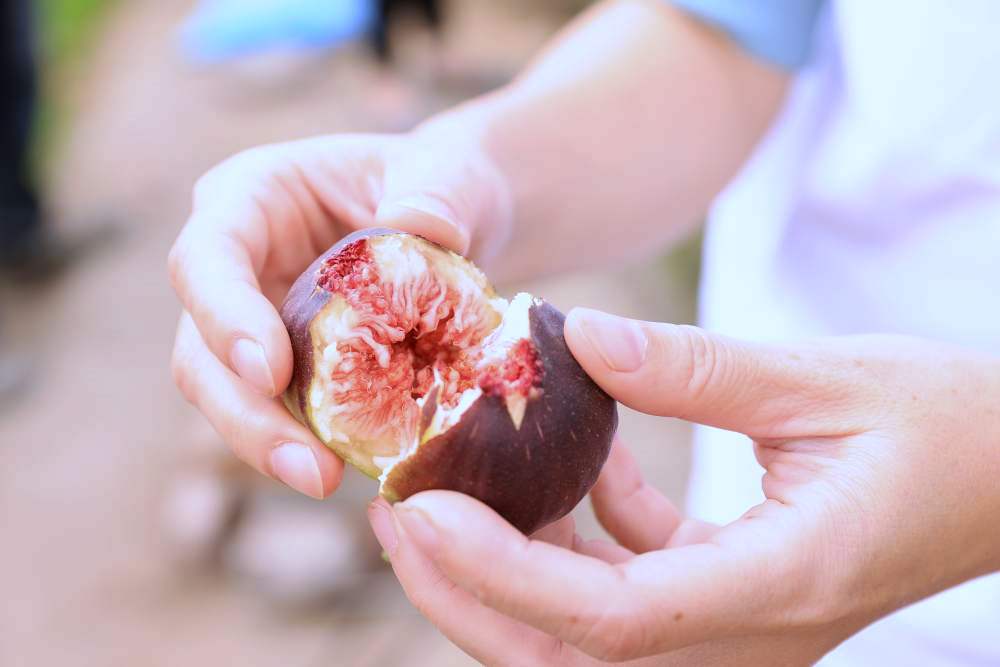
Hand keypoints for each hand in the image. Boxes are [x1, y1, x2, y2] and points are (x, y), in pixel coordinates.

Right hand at [168, 131, 510, 497]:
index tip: (271, 371)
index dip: (225, 318)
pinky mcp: (290, 366)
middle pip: (202, 350)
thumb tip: (419, 228)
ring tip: (328, 481)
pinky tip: (353, 466)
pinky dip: (309, 442)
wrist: (457, 218)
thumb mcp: (448, 169)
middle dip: (245, 416)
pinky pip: (281, 413)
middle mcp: (237, 264)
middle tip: (309, 467)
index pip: (206, 259)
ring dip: (271, 446)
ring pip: (230, 397)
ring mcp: (256, 319)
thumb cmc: (441, 178)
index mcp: (250, 197)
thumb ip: (436, 192)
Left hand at [368, 308, 999, 663]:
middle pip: (568, 651)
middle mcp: (750, 637)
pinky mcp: (730, 599)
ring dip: (507, 561)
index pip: (608, 618)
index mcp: (781, 588)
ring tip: (445, 480)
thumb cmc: (946, 424)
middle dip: (467, 588)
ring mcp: (738, 629)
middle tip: (396, 506)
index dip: (500, 571)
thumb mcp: (824, 378)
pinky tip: (575, 455)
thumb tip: (574, 338)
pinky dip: (580, 529)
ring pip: (582, 630)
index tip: (419, 508)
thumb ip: (694, 366)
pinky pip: (625, 583)